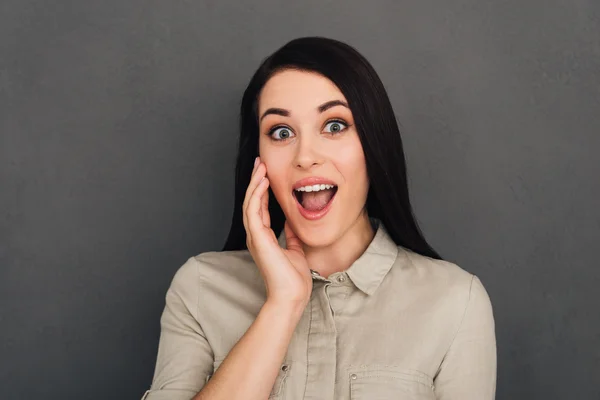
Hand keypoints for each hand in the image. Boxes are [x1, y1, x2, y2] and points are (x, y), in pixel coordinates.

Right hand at [243, 156, 312, 306]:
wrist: (292, 295)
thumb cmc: (293, 278)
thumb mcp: (295, 250)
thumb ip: (291, 236)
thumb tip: (293, 223)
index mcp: (263, 237)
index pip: (260, 207)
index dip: (262, 189)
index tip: (266, 173)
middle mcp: (256, 235)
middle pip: (252, 201)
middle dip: (256, 180)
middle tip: (260, 162)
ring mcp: (255, 236)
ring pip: (250, 203)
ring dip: (255, 183)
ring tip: (260, 166)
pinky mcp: (258, 238)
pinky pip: (253, 211)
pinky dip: (257, 195)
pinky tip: (263, 182)